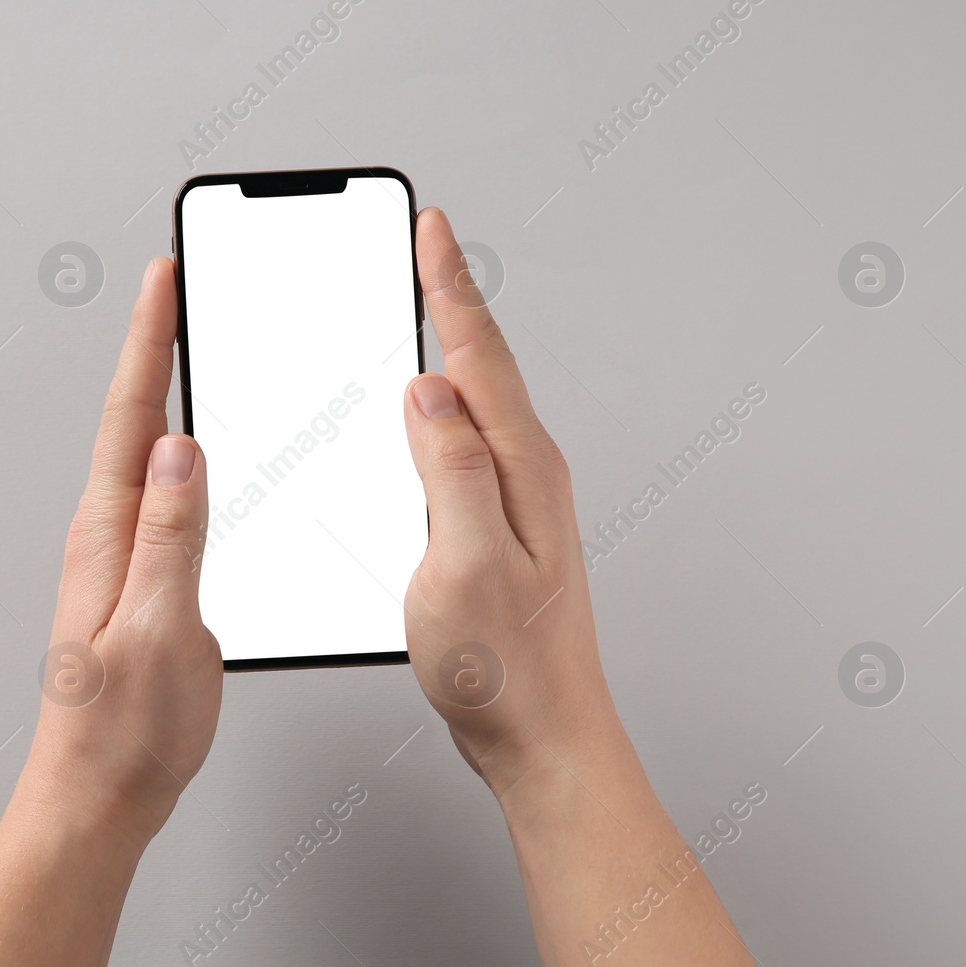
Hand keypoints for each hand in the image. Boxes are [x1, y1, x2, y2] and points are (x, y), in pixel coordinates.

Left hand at [22, 256, 221, 847]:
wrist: (97, 797)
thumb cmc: (122, 733)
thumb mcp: (160, 630)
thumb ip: (173, 537)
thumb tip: (182, 449)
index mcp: (110, 535)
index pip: (134, 416)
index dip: (151, 340)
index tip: (164, 278)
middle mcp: (108, 536)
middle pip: (136, 420)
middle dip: (157, 345)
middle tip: (179, 287)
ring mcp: (123, 559)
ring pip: (149, 456)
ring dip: (168, 392)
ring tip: (191, 344)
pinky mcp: (142, 583)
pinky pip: (164, 499)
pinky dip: (185, 456)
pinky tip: (203, 454)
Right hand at [402, 208, 617, 801]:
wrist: (544, 737)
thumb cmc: (506, 670)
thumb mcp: (463, 565)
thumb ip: (449, 472)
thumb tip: (428, 392)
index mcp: (521, 469)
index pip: (478, 355)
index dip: (449, 286)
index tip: (430, 230)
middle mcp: (527, 474)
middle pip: (482, 365)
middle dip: (449, 298)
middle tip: (423, 247)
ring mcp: (517, 501)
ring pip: (476, 404)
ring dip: (448, 348)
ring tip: (421, 305)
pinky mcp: (498, 529)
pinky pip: (467, 446)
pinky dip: (440, 410)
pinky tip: (422, 415)